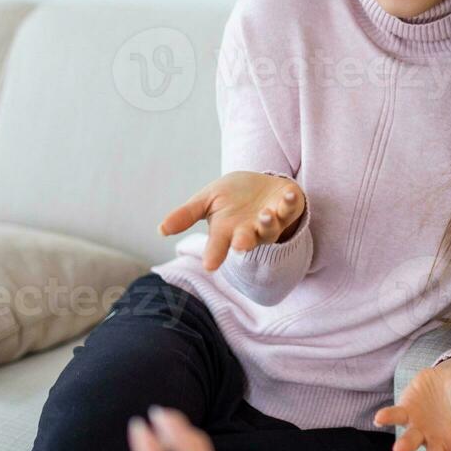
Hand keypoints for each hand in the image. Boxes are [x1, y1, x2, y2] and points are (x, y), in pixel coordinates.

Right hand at [159, 171, 306, 271]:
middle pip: (248, 240)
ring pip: (271, 228)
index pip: (218, 246)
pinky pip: (290, 209)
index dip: (214, 255)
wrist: (259, 186)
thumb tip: (160, 229)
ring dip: (268, 222)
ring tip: (264, 215)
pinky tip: (289, 196)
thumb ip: (186, 215)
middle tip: (240, 243)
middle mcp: (250, 231)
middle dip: (245, 241)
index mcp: (227, 232)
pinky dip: (290, 203)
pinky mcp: (288, 209)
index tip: (209, 265)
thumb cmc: (230, 198)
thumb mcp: (206, 201)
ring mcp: (271, 221)